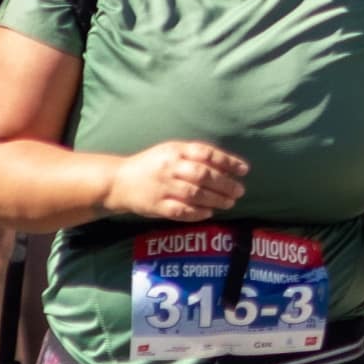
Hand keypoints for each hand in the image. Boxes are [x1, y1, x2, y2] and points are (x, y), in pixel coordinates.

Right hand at [105, 140, 249, 221]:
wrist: (119, 181)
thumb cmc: (153, 164)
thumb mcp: (172, 151)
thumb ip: (196, 156)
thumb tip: (229, 166)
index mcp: (175, 151)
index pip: (206, 154)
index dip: (227, 161)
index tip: (244, 170)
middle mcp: (169, 168)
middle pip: (203, 175)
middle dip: (225, 184)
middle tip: (239, 191)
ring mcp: (162, 187)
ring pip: (194, 194)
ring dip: (216, 199)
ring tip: (229, 203)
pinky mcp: (156, 206)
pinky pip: (180, 211)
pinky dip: (197, 213)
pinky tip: (209, 213)